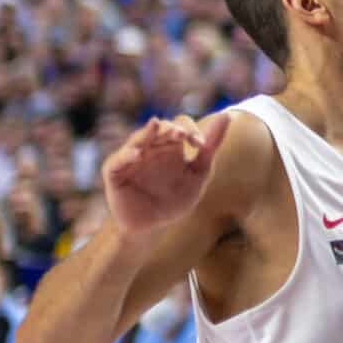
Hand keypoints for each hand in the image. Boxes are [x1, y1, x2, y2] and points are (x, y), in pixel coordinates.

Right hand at [103, 114, 230, 235]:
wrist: (153, 226)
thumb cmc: (176, 199)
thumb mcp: (198, 173)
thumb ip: (210, 147)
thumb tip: (227, 115)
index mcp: (171, 146)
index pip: (180, 125)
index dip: (191, 130)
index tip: (201, 145)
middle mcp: (151, 147)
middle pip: (160, 127)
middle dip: (170, 129)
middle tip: (181, 134)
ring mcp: (132, 158)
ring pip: (138, 138)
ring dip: (148, 133)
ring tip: (156, 126)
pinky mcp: (115, 172)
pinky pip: (118, 160)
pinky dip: (127, 155)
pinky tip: (137, 154)